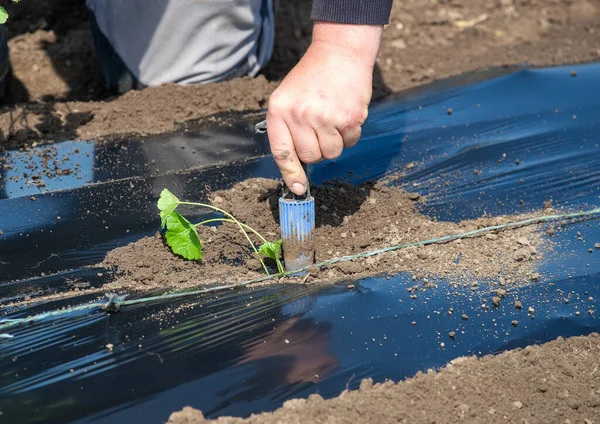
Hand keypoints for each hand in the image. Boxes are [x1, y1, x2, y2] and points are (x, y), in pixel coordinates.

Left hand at [266, 22, 382, 194]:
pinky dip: (350, 133)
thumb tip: (297, 170)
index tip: (298, 189)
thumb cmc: (312, 78)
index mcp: (279, 110)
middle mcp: (300, 115)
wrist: (340, 52)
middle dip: (317, 149)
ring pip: (332, 153)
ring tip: (333, 118)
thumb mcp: (287, 98)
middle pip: (311, 156)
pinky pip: (350, 142)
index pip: (282, 152)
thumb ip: (288, 130)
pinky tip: (345, 113)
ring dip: (335, 142)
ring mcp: (325, 117)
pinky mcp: (349, 117)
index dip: (291, 174)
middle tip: (320, 128)